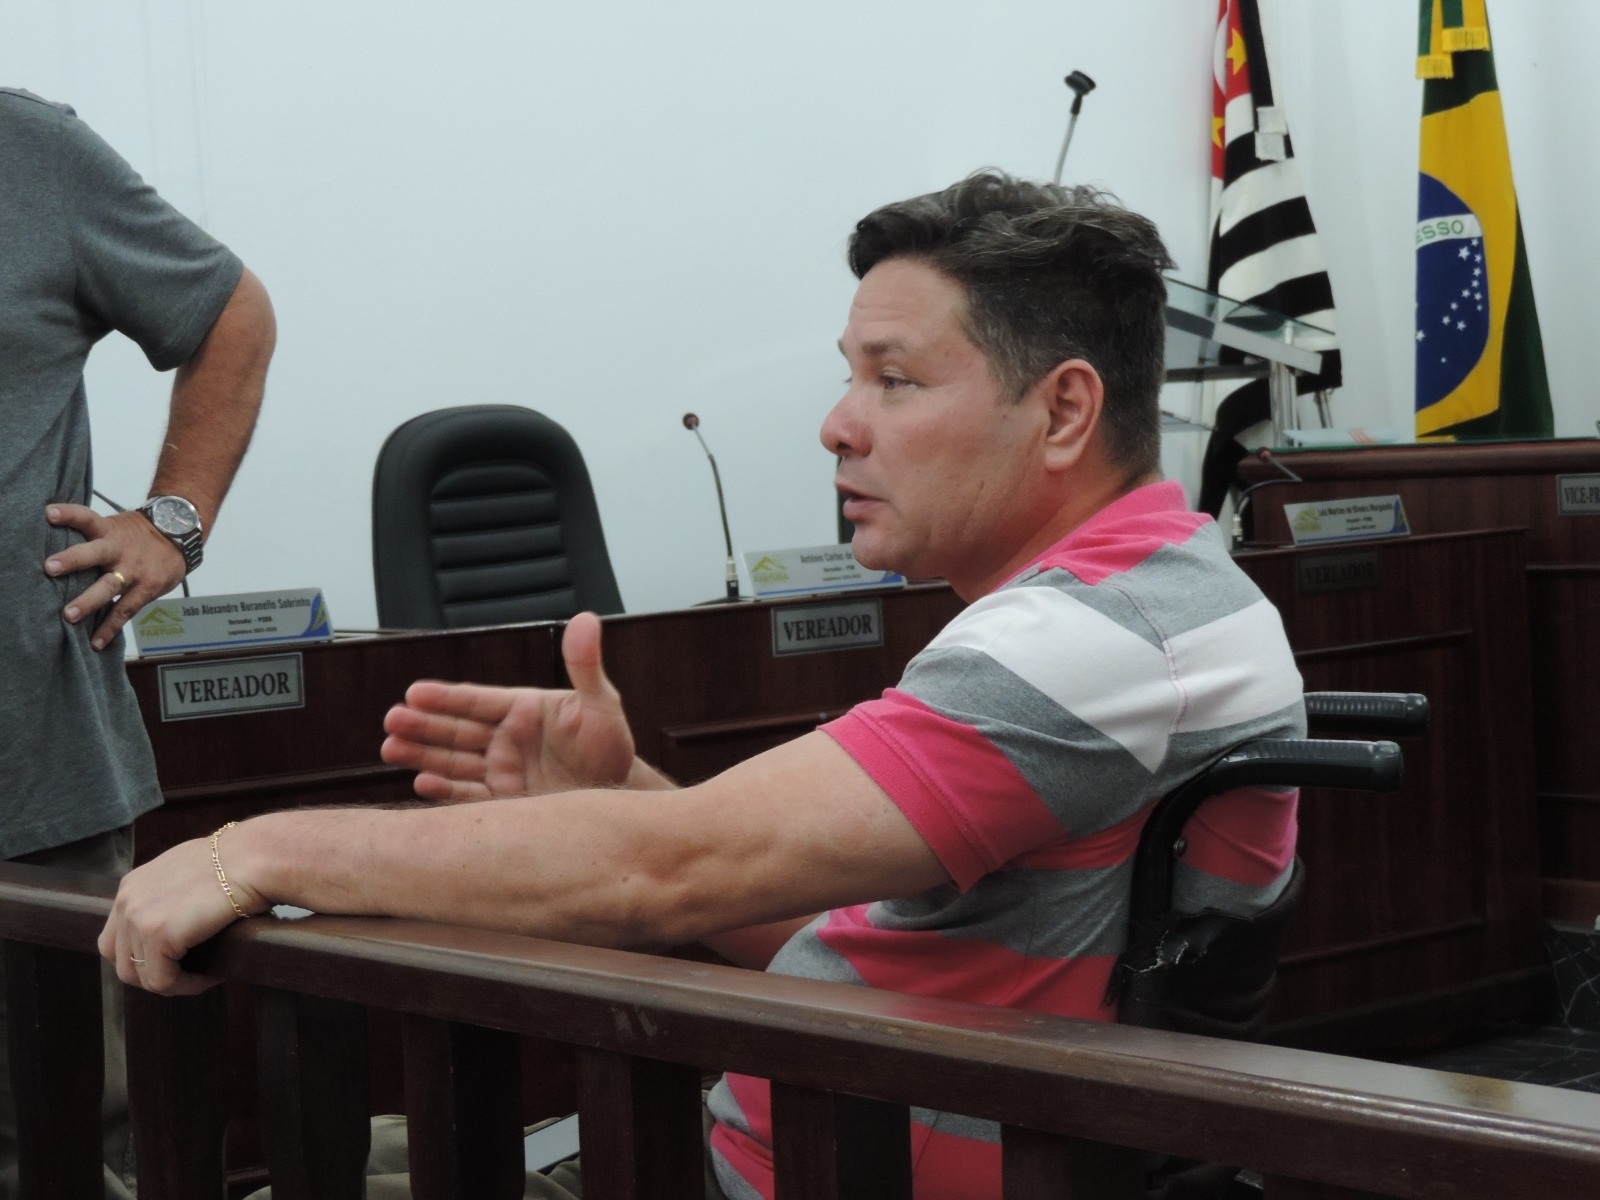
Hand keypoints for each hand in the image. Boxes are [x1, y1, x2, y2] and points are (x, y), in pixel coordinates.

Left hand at [44, 504, 187, 650]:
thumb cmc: (139, 534)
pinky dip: (110, 627)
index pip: (87, 518)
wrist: (180, 537)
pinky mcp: (146, 589)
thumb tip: (54, 549)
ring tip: (68, 615)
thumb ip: (92, 537)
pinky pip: (125, 610)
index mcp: (109, 531)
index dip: (69, 514)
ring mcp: (134, 571)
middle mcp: (119, 550)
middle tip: (49, 568)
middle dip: (72, 560)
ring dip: (88, 601)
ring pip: (109, 586)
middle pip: (95, 553)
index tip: (49, 513)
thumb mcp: (117, 526)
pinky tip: (95, 642)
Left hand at [97, 831, 264, 995]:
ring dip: (174, 982)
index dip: (142, 958)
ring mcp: (139, 918)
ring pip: (142, 976)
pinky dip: (188, 985)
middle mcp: (127, 901)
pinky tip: (212, 975)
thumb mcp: (188, 872)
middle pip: (122, 961)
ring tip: (204, 976)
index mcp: (131, 886)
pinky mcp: (159, 935)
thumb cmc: (238, 862)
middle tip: (190, 973)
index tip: (176, 961)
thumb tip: (177, 921)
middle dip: (155, 974)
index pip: (115, 940)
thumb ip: (168, 895)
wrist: (254, 857)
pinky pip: (164, 981)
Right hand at [381, 612, 636, 800]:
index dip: (447, 697)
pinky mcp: (503, 802)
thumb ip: (585, 665)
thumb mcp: (600, 703)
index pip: (477, 700)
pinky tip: (421, 784)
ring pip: (453, 761)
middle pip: (456, 729)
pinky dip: (445, 791)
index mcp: (522, 709)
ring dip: (422, 754)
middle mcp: (505, 738)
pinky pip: (469, 796)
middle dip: (423, 724)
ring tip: (391, 747)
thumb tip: (585, 619)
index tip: (415, 691)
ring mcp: (501, 770)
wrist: (618, 792)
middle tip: (392, 719)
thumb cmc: (608, 743)